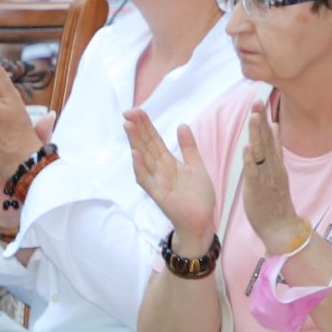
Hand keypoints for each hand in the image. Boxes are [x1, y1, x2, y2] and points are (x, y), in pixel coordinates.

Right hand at [124, 109, 216, 243]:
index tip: (137, 110)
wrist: (202, 221)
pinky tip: (135, 154)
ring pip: (143, 159)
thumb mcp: (196, 166)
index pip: (154, 140)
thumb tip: (182, 125)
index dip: (146, 125)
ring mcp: (157, 182)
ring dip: (135, 143)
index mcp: (168, 162)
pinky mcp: (158, 194)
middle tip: (128, 112)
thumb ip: (188, 147)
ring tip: (128, 126)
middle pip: (146, 146)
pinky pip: (146, 180)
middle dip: (138, 129)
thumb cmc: (198, 196)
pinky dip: (140, 167)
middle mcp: (160, 170)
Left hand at [237, 105, 303, 253]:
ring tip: (253, 118)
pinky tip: (247, 148)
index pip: (270, 137)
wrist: (281, 226)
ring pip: (261, 153)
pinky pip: (254, 173)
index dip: (265, 120)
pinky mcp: (258, 190)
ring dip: (257, 135)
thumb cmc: (276, 201)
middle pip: (266, 140)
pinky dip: (250, 161)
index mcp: (276, 164)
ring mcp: (266, 178)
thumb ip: (276, 151)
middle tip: (257, 101)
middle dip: (261, 121)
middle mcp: (273, 168)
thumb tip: (275, 128)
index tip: (260, 101)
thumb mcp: (278, 172)